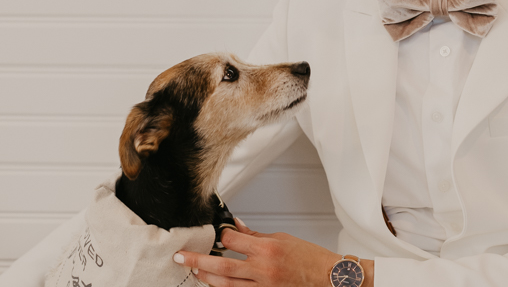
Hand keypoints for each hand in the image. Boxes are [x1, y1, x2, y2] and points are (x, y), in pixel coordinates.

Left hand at [173, 217, 339, 286]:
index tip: (216, 233)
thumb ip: (256, 235)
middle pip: (221, 266)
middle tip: (181, 257)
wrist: (326, 276)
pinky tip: (216, 284)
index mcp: (266, 249)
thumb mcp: (281, 238)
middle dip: (197, 261)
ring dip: (207, 278)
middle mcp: (262, 268)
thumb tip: (237, 227)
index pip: (232, 240)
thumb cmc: (308, 256)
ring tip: (193, 271)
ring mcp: (263, 285)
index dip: (221, 235)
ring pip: (226, 284)